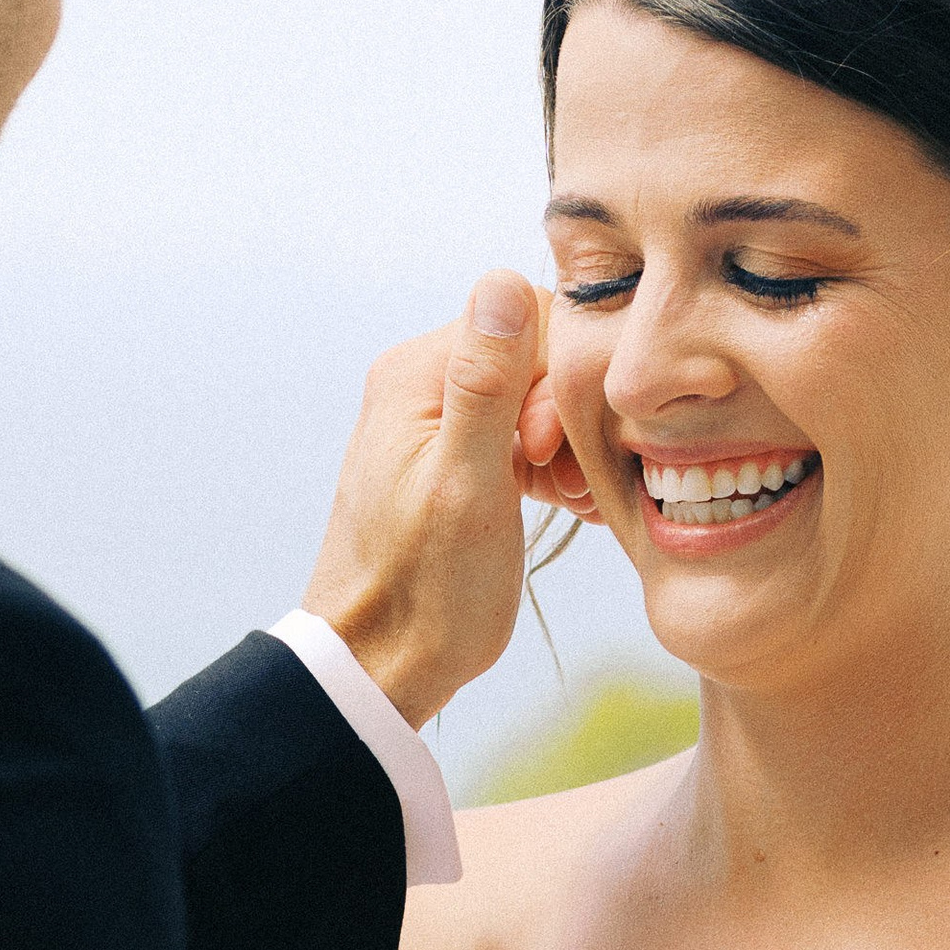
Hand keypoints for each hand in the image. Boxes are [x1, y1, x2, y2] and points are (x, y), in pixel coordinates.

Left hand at [300, 272, 558, 728]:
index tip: (545, 449)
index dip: (559, 378)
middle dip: (568, 416)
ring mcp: (436, 421)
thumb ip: (485, 383)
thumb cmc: (424, 591)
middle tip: (562, 488)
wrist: (380, 665)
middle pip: (536, 356)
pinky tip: (566, 507)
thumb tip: (504, 284)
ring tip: (568, 504)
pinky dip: (551, 466)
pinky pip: (521, 435)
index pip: (528, 317)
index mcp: (416, 373)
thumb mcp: (467, 485)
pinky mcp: (454, 459)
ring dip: (568, 446)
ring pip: (536, 398)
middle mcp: (420, 382)